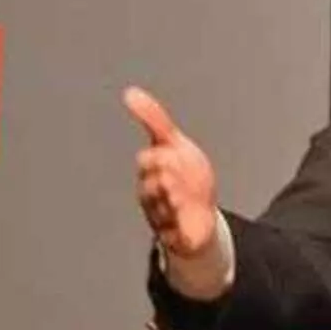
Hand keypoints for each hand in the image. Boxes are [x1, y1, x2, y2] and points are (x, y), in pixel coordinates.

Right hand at [126, 86, 219, 257]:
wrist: (200, 215)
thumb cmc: (185, 176)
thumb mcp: (172, 143)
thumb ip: (152, 118)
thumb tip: (130, 93)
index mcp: (148, 172)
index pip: (149, 161)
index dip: (162, 156)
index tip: (174, 153)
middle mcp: (151, 196)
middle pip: (155, 184)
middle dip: (170, 176)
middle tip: (179, 176)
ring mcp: (163, 217)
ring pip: (163, 208)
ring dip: (176, 199)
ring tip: (185, 195)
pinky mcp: (175, 237)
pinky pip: (174, 235)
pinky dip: (180, 227)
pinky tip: (188, 218)